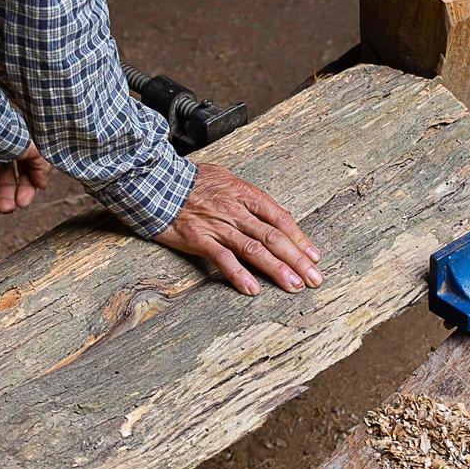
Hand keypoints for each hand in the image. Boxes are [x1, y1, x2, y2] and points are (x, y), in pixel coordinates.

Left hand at [0, 142, 51, 213]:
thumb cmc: (4, 132)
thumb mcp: (32, 148)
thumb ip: (41, 166)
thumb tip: (41, 184)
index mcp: (17, 149)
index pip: (25, 174)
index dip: (26, 190)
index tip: (22, 202)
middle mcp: (0, 155)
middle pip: (5, 184)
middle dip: (6, 200)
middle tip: (5, 209)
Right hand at [154, 162, 321, 295]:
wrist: (155, 180)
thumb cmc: (189, 181)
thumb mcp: (225, 179)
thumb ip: (246, 198)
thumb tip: (269, 214)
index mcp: (245, 194)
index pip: (280, 218)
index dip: (300, 239)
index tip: (314, 255)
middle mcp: (236, 210)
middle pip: (274, 237)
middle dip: (298, 259)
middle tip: (314, 277)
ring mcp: (218, 225)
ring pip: (255, 249)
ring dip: (277, 269)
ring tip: (294, 285)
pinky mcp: (199, 238)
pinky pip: (223, 259)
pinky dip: (239, 274)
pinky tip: (253, 288)